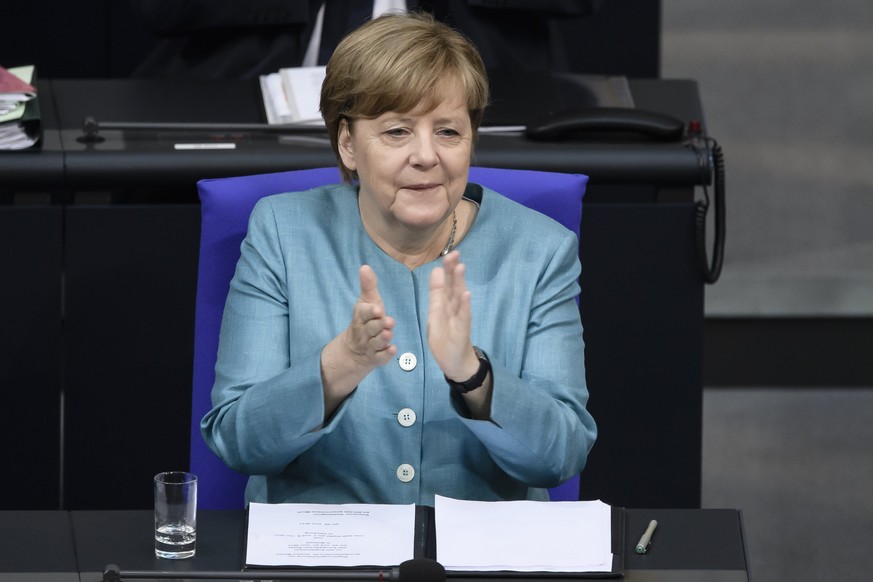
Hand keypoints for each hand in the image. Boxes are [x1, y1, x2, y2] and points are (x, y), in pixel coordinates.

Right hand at [321, 265, 395, 416]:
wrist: (354, 349)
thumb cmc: (366, 320)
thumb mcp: (366, 302)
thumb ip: (368, 286)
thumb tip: (365, 266)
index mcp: (361, 316)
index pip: (363, 313)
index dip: (370, 312)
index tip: (378, 309)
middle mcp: (363, 331)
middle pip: (370, 328)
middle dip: (379, 325)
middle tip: (388, 321)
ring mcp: (369, 346)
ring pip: (375, 343)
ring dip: (382, 338)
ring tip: (389, 334)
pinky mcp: (375, 358)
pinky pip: (379, 358)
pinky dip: (385, 355)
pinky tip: (393, 350)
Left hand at [427, 251, 478, 380]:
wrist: (456, 362)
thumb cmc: (445, 339)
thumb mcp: (435, 317)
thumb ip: (437, 296)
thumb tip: (436, 273)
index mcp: (445, 305)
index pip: (445, 284)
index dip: (446, 270)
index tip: (448, 255)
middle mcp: (454, 308)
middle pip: (453, 287)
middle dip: (453, 271)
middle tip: (454, 253)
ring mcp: (459, 318)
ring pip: (459, 298)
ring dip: (460, 283)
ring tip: (460, 267)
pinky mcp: (462, 330)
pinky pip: (464, 317)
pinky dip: (465, 306)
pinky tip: (466, 295)